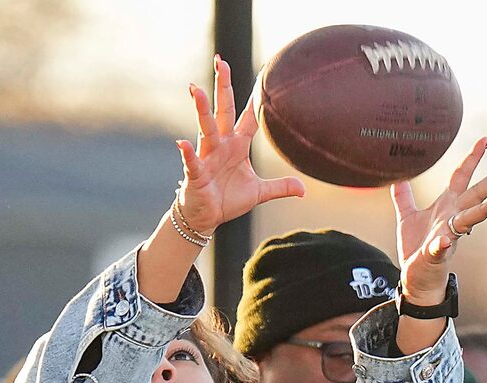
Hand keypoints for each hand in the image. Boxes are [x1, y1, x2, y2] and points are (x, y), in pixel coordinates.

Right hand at [177, 58, 305, 234]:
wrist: (205, 217)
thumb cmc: (228, 199)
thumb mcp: (259, 193)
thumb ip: (280, 187)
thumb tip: (304, 190)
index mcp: (238, 145)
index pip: (249, 117)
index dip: (256, 100)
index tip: (262, 77)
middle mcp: (221, 145)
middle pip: (223, 110)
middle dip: (222, 86)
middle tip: (220, 61)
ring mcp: (207, 157)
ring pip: (205, 128)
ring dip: (201, 110)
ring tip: (195, 90)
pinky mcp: (196, 174)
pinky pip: (191, 161)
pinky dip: (187, 153)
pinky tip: (182, 143)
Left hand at [393, 136, 486, 304]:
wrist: (415, 278)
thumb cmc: (416, 247)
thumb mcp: (407, 216)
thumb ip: (403, 196)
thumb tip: (396, 176)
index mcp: (447, 205)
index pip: (462, 175)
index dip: (474, 156)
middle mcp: (453, 217)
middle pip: (477, 193)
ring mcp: (448, 235)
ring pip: (470, 219)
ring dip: (486, 210)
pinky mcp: (437, 254)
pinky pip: (441, 247)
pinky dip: (443, 243)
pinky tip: (445, 240)